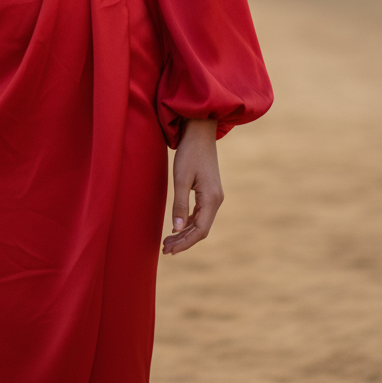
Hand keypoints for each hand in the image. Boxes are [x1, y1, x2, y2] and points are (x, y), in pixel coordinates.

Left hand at [162, 118, 223, 255]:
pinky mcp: (209, 191)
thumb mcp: (181, 178)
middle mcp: (216, 200)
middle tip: (165, 249)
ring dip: (185, 233)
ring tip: (167, 241)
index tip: (169, 250)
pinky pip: (200, 213)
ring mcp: (214, 196)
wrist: (199, 132)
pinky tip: (177, 226)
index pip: (200, 230)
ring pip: (200, 222)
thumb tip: (176, 228)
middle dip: (183, 241)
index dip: (184, 243)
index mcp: (212, 199)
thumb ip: (179, 204)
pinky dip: (188, 222)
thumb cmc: (189, 153)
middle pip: (201, 229)